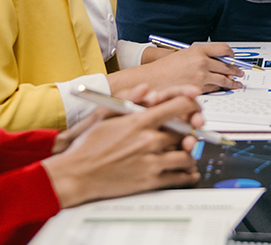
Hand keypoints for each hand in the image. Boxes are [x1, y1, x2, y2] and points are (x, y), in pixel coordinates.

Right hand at [41, 86, 201, 207]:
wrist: (76, 173)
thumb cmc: (88, 143)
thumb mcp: (105, 113)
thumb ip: (129, 98)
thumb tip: (147, 89)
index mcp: (140, 121)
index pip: (180, 106)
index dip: (192, 104)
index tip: (194, 107)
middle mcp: (150, 140)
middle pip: (187, 131)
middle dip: (189, 130)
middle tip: (188, 130)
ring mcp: (152, 162)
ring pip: (188, 155)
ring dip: (190, 152)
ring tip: (185, 150)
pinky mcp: (151, 182)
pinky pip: (181, 177)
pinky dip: (188, 173)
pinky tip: (187, 170)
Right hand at [113, 43, 242, 93]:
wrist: (153, 80)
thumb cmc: (165, 68)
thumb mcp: (183, 55)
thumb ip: (200, 56)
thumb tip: (216, 60)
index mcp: (198, 50)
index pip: (223, 49)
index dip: (231, 54)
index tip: (233, 57)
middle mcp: (201, 62)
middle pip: (226, 65)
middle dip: (235, 70)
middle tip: (240, 72)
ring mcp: (201, 76)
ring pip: (223, 79)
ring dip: (232, 82)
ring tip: (236, 83)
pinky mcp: (199, 89)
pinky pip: (215, 89)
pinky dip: (220, 89)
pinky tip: (224, 89)